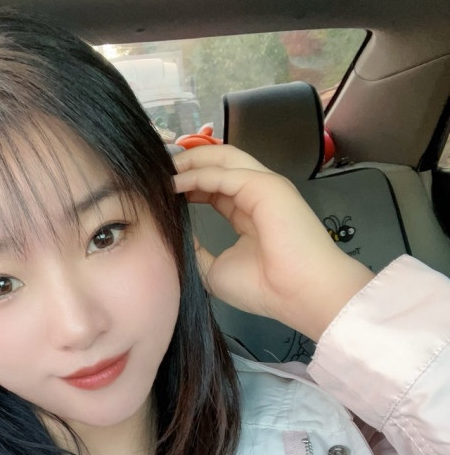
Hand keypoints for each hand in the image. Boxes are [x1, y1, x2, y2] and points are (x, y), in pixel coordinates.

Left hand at [173, 145, 373, 341]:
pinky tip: (173, 183)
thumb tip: (176, 235)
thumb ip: (196, 249)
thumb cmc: (264, 288)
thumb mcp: (214, 269)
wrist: (298, 295)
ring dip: (189, 160)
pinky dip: (195, 174)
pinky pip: (223, 173)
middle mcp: (256, 194)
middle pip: (218, 164)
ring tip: (161, 168)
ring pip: (222, 158)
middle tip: (156, 169)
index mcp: (247, 213)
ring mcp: (263, 186)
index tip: (160, 188)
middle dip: (186, 162)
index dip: (186, 182)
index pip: (213, 186)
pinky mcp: (265, 186)